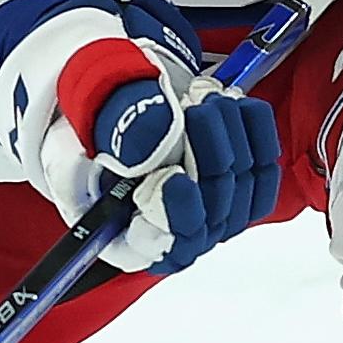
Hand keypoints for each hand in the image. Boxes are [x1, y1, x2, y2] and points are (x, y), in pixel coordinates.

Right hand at [0, 8, 282, 273]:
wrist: (116, 125)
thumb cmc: (89, 147)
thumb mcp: (75, 149)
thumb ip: (110, 153)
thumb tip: (147, 155)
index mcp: (134, 244)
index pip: (171, 245)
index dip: (177, 215)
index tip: (173, 177)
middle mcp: (183, 238)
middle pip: (216, 207)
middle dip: (207, 150)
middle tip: (192, 107)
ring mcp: (219, 216)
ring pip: (245, 181)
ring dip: (229, 131)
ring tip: (203, 96)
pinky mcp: (246, 191)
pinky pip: (266, 165)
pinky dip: (256, 129)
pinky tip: (237, 102)